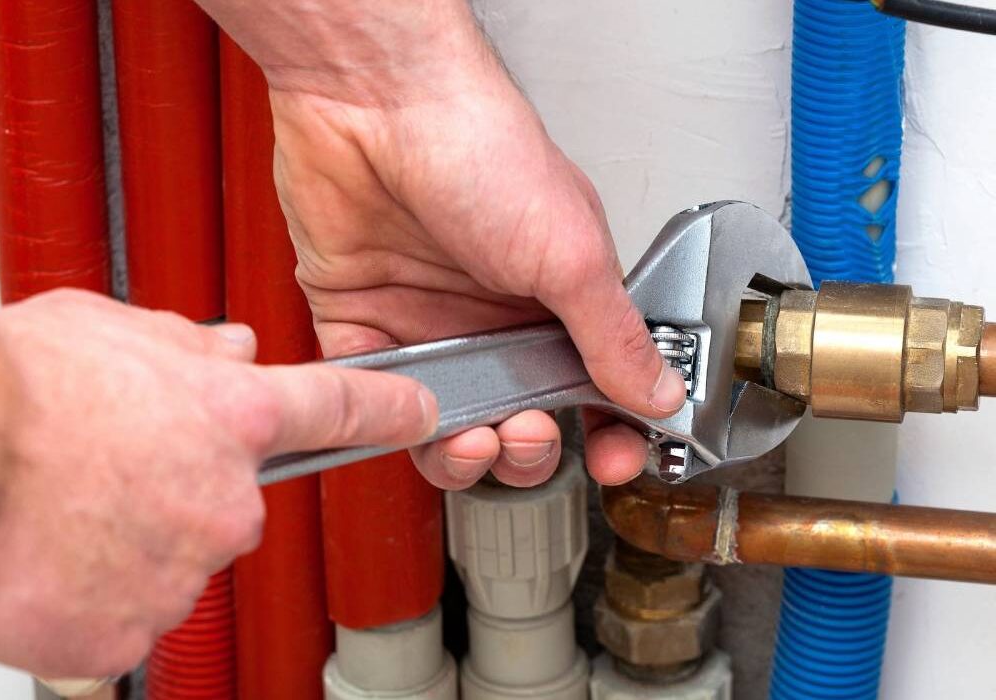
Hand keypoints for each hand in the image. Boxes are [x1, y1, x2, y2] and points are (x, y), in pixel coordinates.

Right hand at [0, 290, 436, 676]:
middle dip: (190, 490)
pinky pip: (130, 612)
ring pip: (181, 558)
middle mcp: (225, 498)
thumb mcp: (113, 329)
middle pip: (237, 502)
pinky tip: (57, 556)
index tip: (421, 412)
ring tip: (73, 506)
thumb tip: (233, 346)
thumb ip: (190, 344)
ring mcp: (182, 570)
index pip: (342, 405)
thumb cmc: (19, 385)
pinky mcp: (127, 629)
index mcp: (231, 413)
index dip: (390, 407)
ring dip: (140, 540)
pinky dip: (99, 592)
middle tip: (118, 470)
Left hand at [257, 7, 686, 488]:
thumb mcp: (569, 252)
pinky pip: (379, 398)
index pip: (595, 385)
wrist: (373, 102)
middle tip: (526, 436)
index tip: (611, 458)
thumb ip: (614, 335)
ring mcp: (431, 323)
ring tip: (473, 439)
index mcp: (558, 296)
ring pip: (451, 423)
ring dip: (465, 452)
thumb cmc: (478, 146)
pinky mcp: (365, 324)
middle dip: (530, 450)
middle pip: (523, 418)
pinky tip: (413, 415)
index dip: (607, 432)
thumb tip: (659, 392)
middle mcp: (496, 316)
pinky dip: (395, 421)